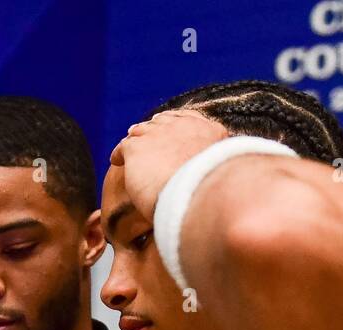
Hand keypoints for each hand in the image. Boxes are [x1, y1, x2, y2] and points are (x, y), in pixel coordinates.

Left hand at [109, 108, 229, 220]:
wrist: (197, 196)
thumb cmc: (215, 194)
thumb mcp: (226, 176)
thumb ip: (221, 171)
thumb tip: (223, 186)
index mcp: (208, 131)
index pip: (189, 119)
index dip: (176, 124)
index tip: (172, 131)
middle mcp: (183, 127)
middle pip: (162, 123)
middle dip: (155, 130)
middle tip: (147, 140)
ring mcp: (158, 134)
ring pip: (142, 132)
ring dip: (137, 140)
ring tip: (131, 150)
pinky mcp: (137, 147)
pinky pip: (123, 146)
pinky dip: (119, 153)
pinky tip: (115, 160)